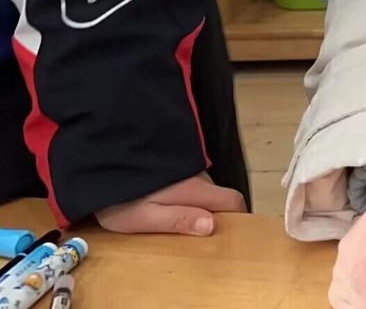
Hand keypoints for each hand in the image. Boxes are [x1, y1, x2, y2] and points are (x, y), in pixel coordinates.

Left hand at [95, 173, 245, 235]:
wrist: (100, 160)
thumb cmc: (121, 197)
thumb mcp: (145, 217)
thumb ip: (179, 220)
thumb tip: (212, 226)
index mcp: (195, 189)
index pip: (233, 200)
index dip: (238, 216)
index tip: (228, 233)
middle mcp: (198, 175)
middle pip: (219, 196)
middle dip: (213, 213)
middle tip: (192, 233)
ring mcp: (187, 167)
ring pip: (204, 188)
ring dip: (197, 203)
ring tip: (171, 218)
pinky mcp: (174, 163)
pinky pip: (190, 181)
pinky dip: (185, 193)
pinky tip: (161, 201)